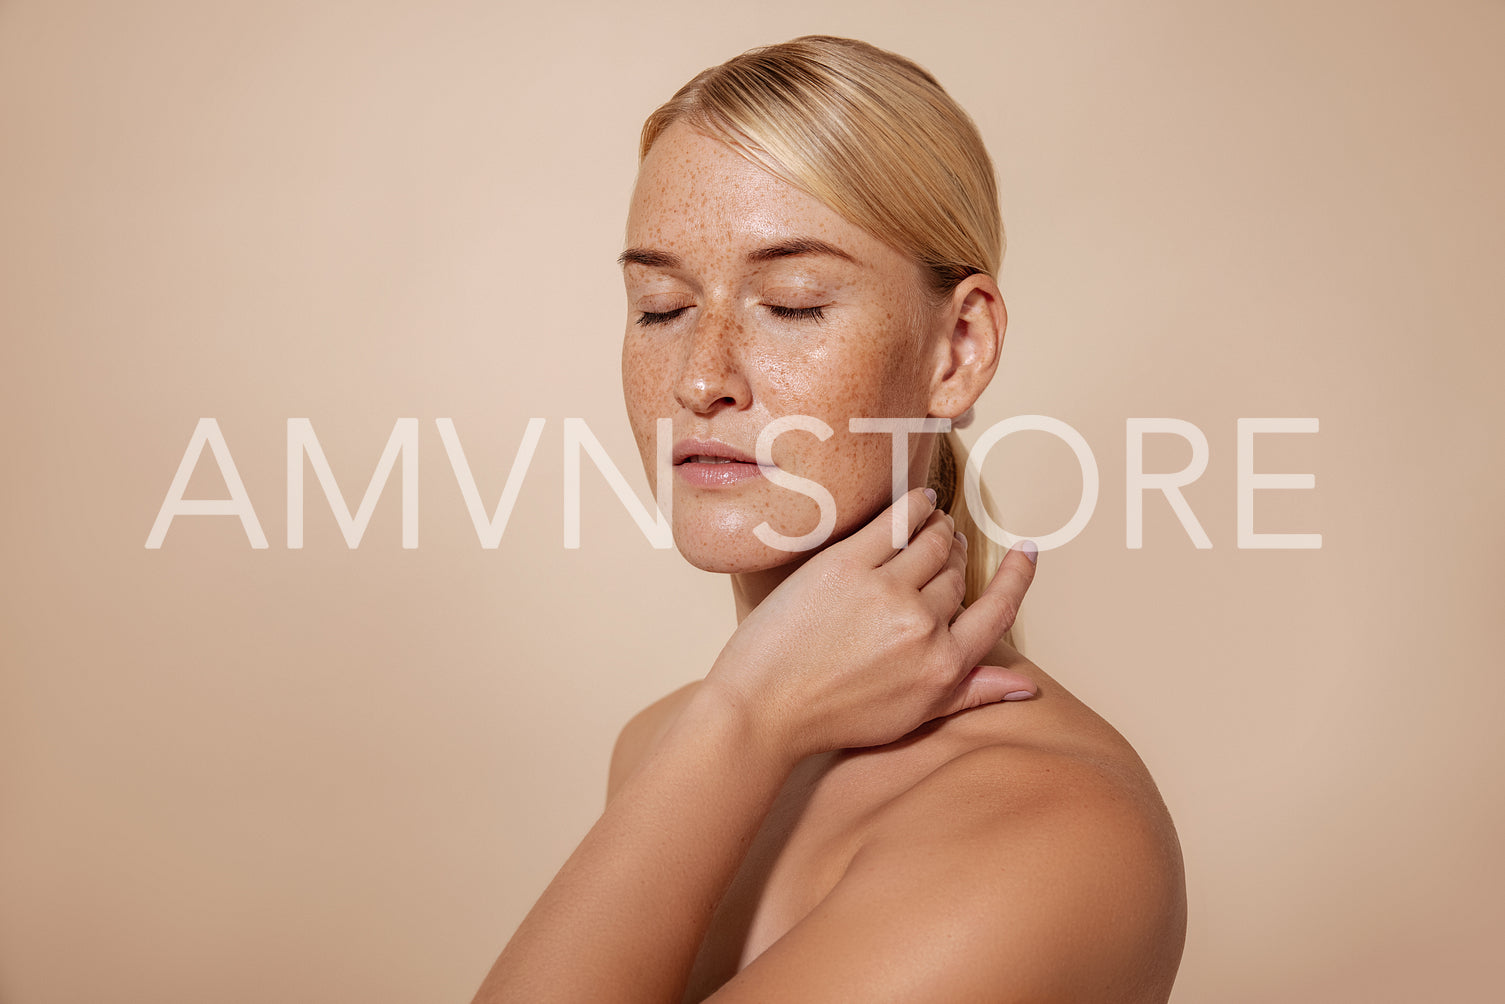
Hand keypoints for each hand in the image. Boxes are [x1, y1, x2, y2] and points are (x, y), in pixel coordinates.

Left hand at [701, 486, 1038, 761]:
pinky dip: (914, 505)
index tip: (1027, 552)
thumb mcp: (913, 717)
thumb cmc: (834, 716)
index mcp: (943, 666)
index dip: (1017, 578)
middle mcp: (922, 627)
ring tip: (933, 525)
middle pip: (957, 574)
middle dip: (955, 560)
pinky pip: (896, 521)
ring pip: (932, 543)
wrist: (763, 707)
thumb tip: (1027, 688)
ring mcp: (885, 592)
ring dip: (938, 529)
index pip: (998, 611)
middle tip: (945, 550)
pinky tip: (919, 500)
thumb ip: (970, 693)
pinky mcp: (846, 565)